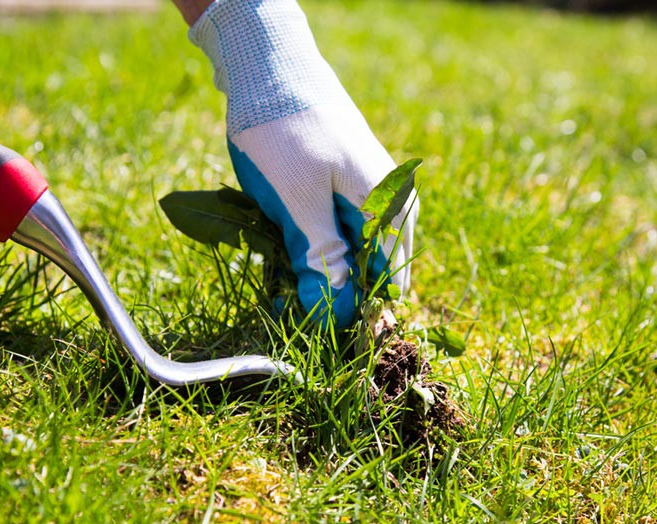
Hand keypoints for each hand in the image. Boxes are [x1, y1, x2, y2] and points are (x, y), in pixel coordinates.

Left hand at [189, 0, 416, 329]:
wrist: (267, 64)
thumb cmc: (284, 131)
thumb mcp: (298, 203)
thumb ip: (322, 259)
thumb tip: (335, 315)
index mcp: (389, 207)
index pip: (385, 282)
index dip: (352, 311)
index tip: (315, 326)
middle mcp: (389, 202)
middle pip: (368, 270)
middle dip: (330, 290)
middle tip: (287, 299)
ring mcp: (366, 192)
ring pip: (347, 252)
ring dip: (314, 267)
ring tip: (278, 270)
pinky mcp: (341, 185)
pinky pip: (332, 229)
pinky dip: (307, 243)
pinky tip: (279, 242)